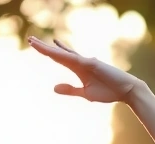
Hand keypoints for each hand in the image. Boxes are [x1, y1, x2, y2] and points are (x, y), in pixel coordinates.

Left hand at [27, 37, 144, 104]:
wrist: (125, 91)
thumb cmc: (107, 92)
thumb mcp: (84, 93)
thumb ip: (70, 89)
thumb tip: (53, 88)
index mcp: (77, 68)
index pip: (58, 58)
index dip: (47, 52)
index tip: (35, 46)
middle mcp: (80, 61)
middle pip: (57, 52)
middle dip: (43, 47)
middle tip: (29, 39)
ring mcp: (85, 61)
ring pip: (62, 54)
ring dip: (48, 48)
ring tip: (34, 42)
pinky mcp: (91, 63)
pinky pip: (73, 58)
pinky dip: (63, 54)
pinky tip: (54, 50)